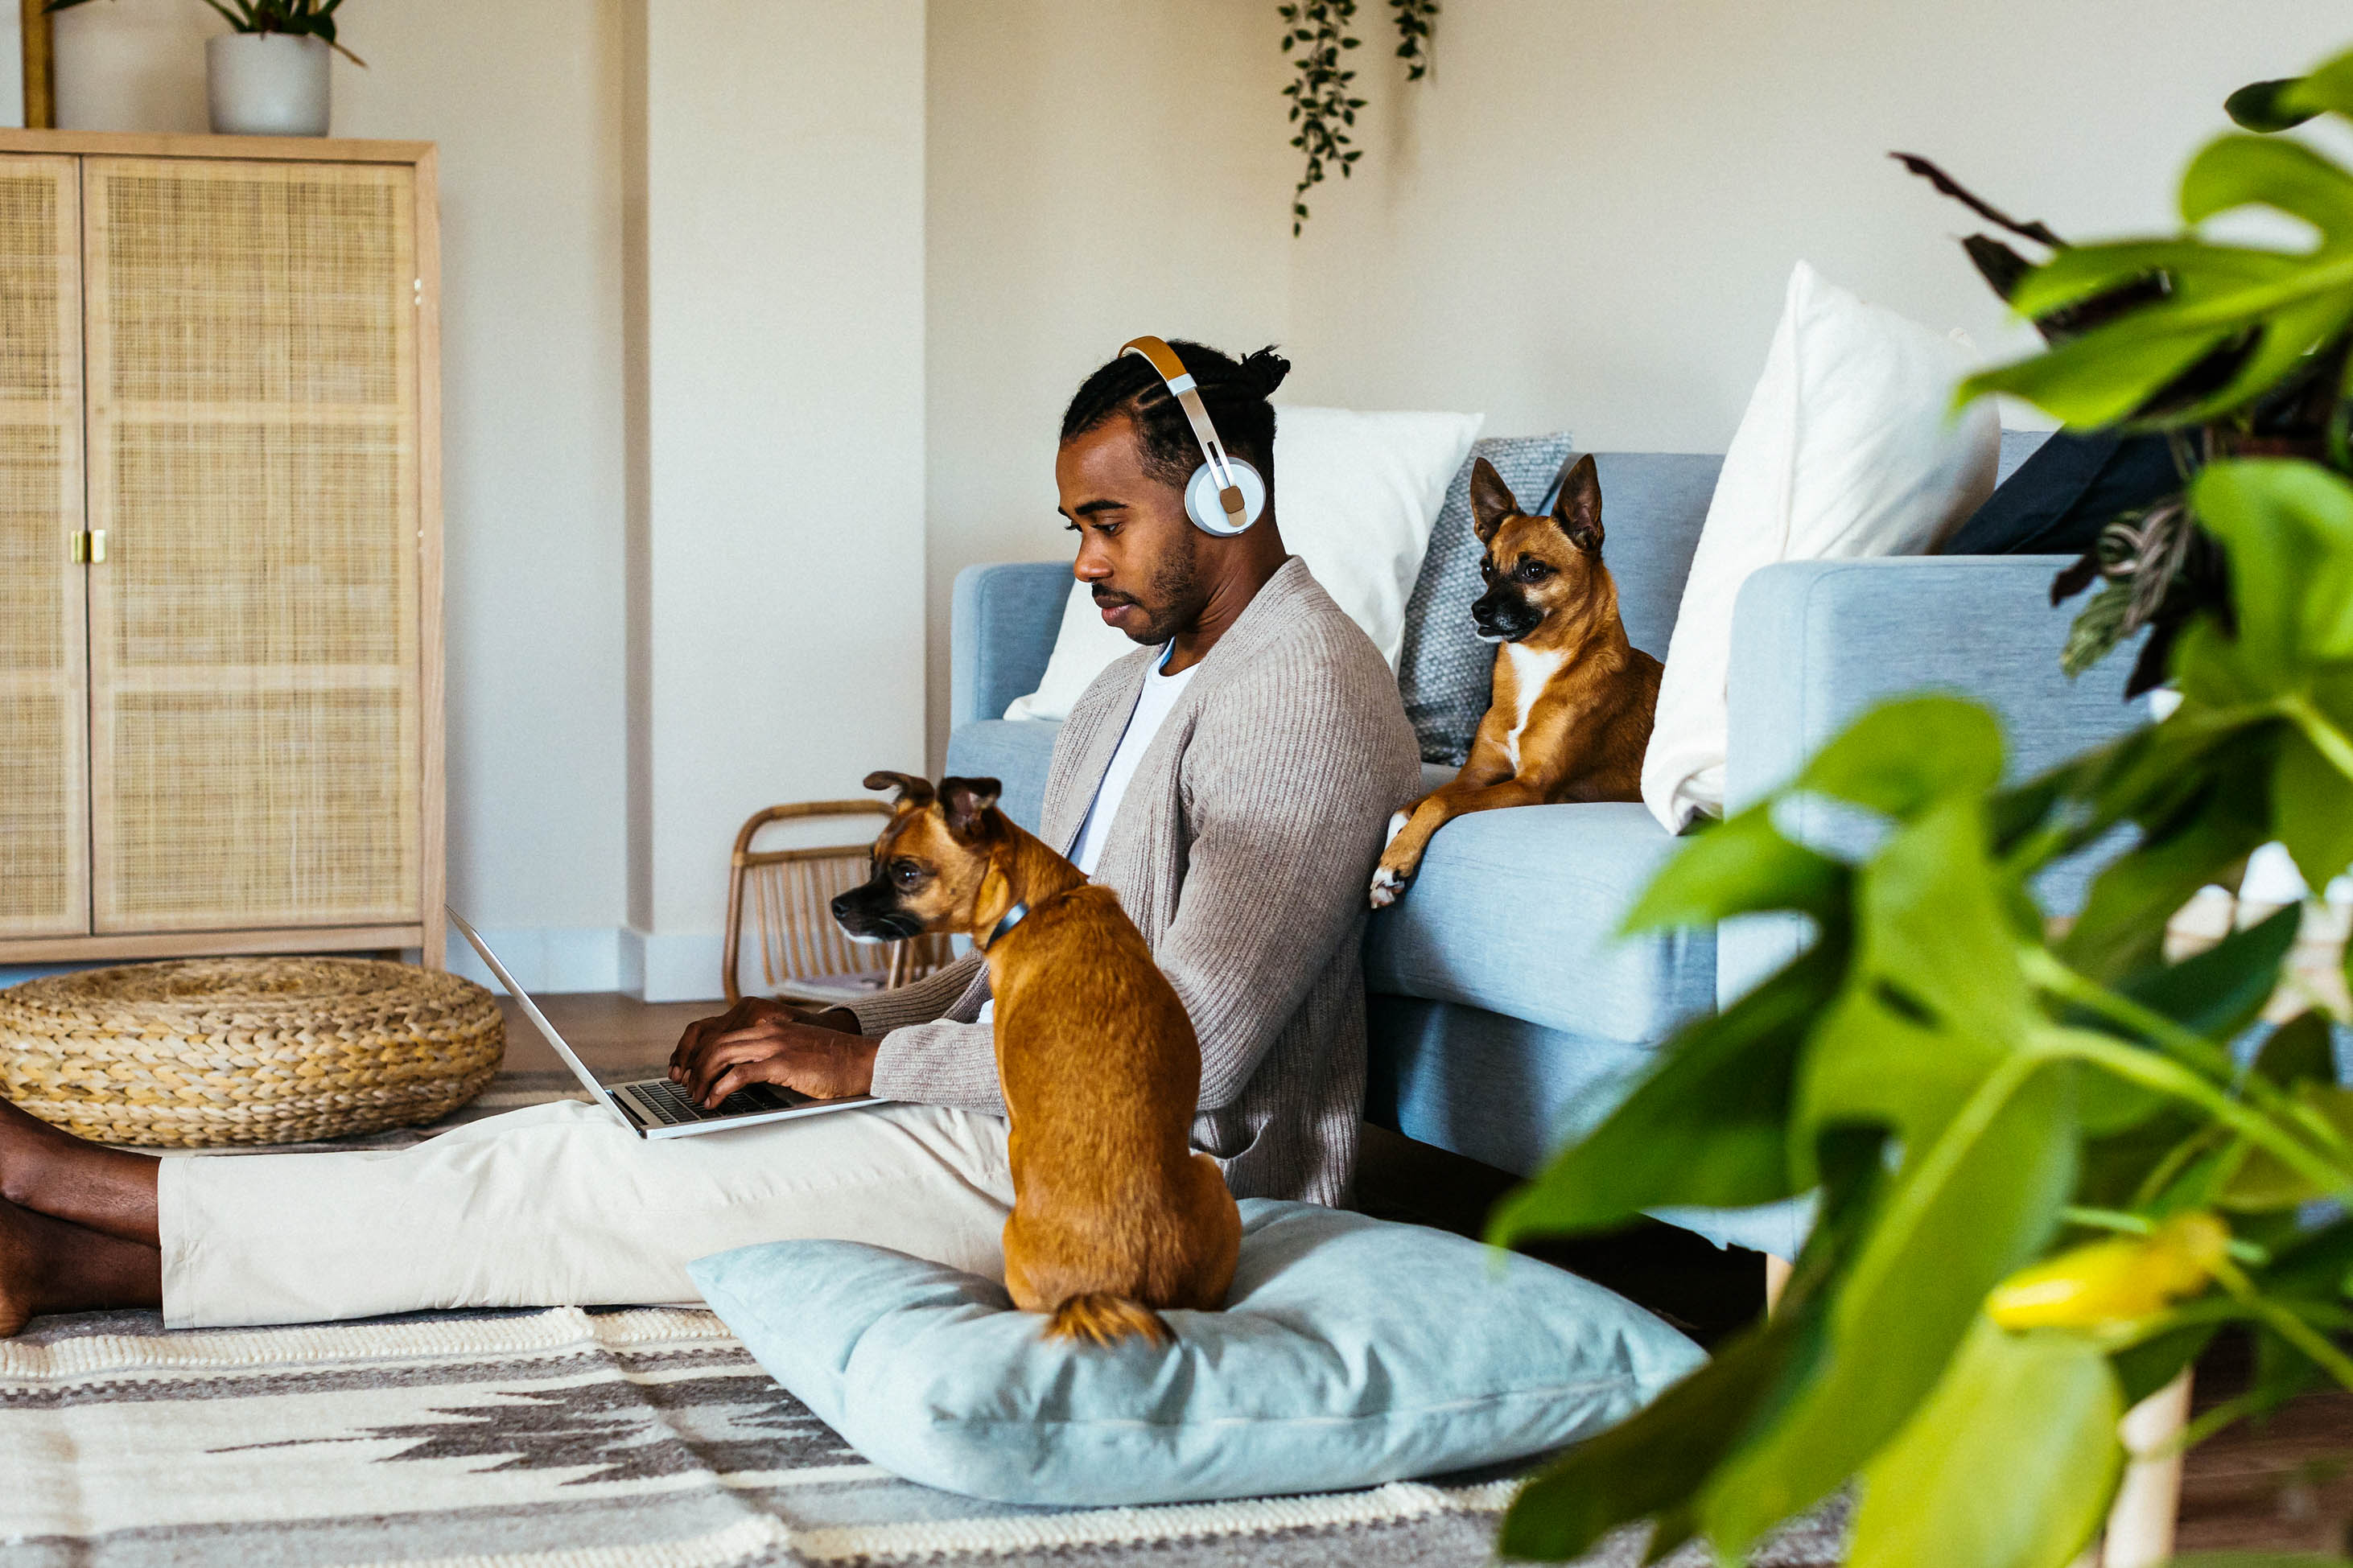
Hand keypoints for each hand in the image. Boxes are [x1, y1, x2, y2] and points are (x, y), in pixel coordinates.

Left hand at [668, 998, 877, 1106]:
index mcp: (770, 1026)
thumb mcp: (798, 1050)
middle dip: (695, 1067)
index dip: (701, 1053)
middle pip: (715, 1042)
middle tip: (688, 1088)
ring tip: (697, 1097)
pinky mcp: (781, 1063)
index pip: (723, 1033)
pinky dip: (719, 1088)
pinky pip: (738, 1074)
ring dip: (702, 1078)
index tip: (692, 1073)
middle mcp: (768, 1030)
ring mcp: (774, 1045)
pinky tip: (714, 1101)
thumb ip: (773, 1053)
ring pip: (720, 1055)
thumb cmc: (836, 1062)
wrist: (864, 1060)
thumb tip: (746, 1073)